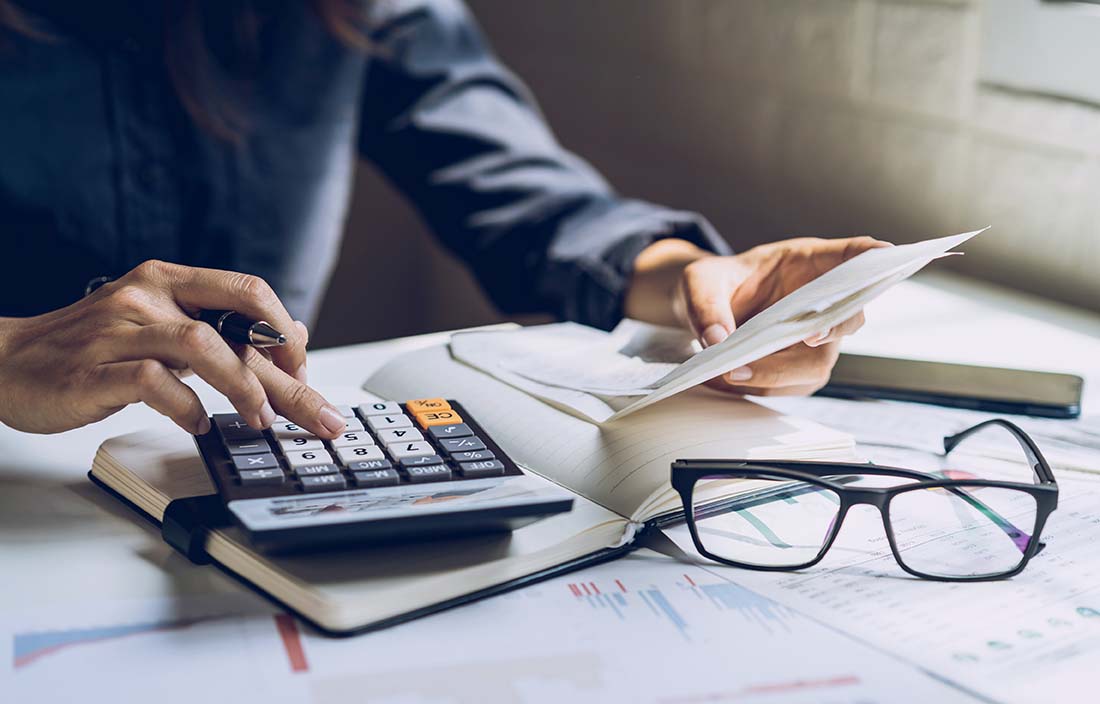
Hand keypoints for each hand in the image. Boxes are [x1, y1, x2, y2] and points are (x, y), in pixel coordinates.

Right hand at [0, 260, 345, 436]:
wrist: (4, 361)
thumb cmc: (90, 347)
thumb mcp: (162, 324)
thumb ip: (223, 327)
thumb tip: (292, 333)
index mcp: (169, 280)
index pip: (248, 291)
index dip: (286, 332)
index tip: (304, 371)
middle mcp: (148, 296)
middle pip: (239, 327)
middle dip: (288, 377)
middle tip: (319, 416)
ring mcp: (120, 330)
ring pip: (203, 346)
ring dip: (243, 388)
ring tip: (260, 420)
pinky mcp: (95, 369)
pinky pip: (154, 383)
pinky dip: (185, 407)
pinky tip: (196, 424)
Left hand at [625, 236, 889, 395]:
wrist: (703, 312)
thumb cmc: (711, 285)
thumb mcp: (698, 282)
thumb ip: (705, 304)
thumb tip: (718, 339)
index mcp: (808, 262)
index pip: (852, 254)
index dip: (873, 256)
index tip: (886, 254)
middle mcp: (821, 301)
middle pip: (847, 317)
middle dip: (832, 328)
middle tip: (807, 336)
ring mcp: (815, 336)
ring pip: (819, 361)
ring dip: (780, 371)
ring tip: (733, 371)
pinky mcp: (799, 367)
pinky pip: (794, 383)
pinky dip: (763, 385)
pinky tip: (730, 377)